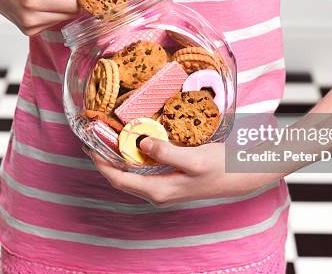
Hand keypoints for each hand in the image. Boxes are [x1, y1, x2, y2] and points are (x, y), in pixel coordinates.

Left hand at [91, 138, 281, 207]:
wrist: (242, 176)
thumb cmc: (220, 167)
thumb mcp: (194, 158)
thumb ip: (166, 152)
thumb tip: (141, 143)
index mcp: (159, 190)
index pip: (119, 179)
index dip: (101, 163)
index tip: (89, 145)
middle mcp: (158, 193)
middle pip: (121, 179)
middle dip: (105, 160)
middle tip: (93, 139)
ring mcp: (164, 189)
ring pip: (131, 176)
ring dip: (118, 159)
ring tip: (108, 139)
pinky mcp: (170, 181)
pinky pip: (143, 172)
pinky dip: (133, 158)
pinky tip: (133, 144)